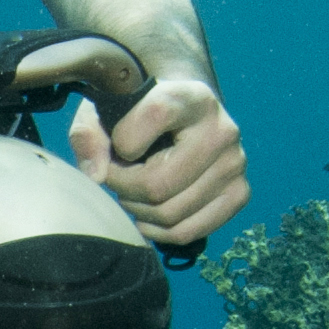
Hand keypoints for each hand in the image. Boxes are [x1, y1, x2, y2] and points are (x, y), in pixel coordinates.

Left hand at [70, 76, 248, 247]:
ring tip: (132, 191)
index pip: (156, 115)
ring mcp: (235, 164)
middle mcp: (222, 129)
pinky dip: (158, 231)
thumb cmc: (137, 114)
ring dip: (138, 210)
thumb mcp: (105, 111)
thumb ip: (89, 134)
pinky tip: (147, 214)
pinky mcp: (239, 194)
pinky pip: (187, 232)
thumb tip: (96, 176)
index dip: (122, 139)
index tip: (117, 143)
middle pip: (158, 184)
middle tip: (116, 176)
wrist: (183, 116)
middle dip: (124, 186)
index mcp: (191, 96)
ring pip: (170, 213)